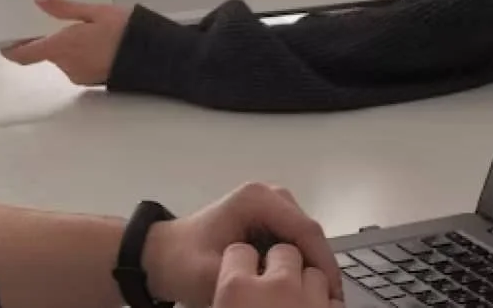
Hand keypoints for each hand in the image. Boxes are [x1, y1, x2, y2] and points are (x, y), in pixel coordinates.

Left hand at [0, 0, 130, 85]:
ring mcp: (79, 75)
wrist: (156, 56)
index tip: (4, 41)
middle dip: (49, 39)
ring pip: (63, 59)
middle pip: (45, 53)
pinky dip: (80, 55)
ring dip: (67, 46)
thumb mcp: (94, 11)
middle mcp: (67, 65)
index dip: (10, 49)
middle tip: (61, 20)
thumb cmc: (127, 31)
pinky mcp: (92, 81)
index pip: (25, 54)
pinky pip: (77, 66)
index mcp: (63, 47)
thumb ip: (62, 8)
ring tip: (88, 28)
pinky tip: (96, 42)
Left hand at [142, 183, 343, 307]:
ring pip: (307, 239)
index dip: (324, 265)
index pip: (306, 230)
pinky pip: (297, 242)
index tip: (330, 297)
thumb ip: (247, 281)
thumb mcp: (211, 276)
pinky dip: (302, 264)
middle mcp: (267, 195)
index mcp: (256, 199)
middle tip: (326, 302)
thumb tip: (280, 290)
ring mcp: (270, 206)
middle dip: (321, 268)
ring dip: (313, 267)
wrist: (162, 256)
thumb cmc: (182, 262)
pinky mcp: (269, 220)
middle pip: (311, 234)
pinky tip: (299, 288)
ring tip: (314, 298)